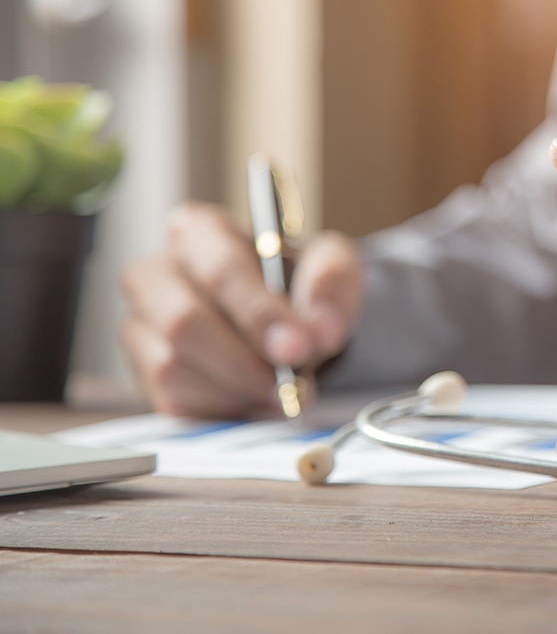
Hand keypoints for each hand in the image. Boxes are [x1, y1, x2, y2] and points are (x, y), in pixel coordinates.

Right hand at [121, 201, 363, 416]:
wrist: (287, 322)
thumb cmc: (300, 284)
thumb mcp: (331, 265)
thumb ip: (331, 284)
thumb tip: (321, 328)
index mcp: (199, 231)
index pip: (220, 269)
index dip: (259, 313)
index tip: (297, 347)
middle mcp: (155, 273)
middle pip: (183, 323)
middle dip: (244, 362)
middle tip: (290, 383)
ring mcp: (141, 325)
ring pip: (173, 368)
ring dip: (236, 389)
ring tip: (280, 389)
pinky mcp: (144, 372)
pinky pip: (173, 401)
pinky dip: (222, 409)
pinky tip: (253, 397)